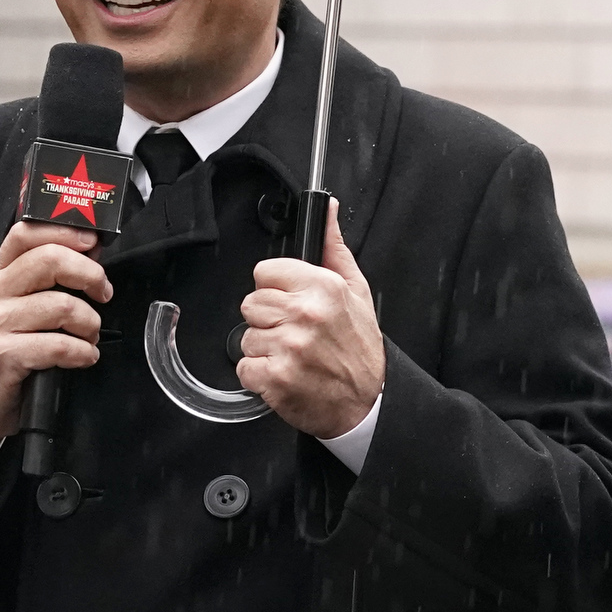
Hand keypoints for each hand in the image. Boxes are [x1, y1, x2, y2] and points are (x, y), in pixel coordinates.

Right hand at [0, 220, 110, 459]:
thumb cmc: (10, 349)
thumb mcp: (23, 305)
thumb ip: (51, 277)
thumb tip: (91, 251)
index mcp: (0, 273)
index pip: (26, 232)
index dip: (64, 231)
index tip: (92, 242)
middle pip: (50, 260)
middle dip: (90, 276)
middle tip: (102, 293)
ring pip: (62, 305)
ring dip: (89, 324)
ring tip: (89, 337)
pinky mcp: (4, 355)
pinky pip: (59, 346)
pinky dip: (82, 353)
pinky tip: (83, 357)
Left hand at [238, 202, 382, 440]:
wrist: (367, 402)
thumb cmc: (360, 348)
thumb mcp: (356, 290)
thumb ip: (333, 248)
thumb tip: (327, 209)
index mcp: (323, 288)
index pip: (265, 272)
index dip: (276, 288)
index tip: (291, 303)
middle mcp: (304, 315)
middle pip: (251, 303)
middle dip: (269, 319)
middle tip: (295, 333)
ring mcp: (288, 348)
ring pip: (246, 337)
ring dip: (264, 349)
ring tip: (294, 356)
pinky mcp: (275, 379)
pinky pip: (244, 369)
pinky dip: (259, 377)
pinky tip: (285, 374)